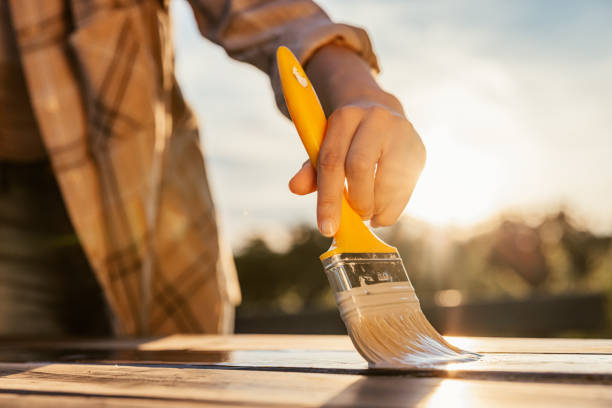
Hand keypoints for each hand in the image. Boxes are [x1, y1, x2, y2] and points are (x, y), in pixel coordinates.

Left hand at [287, 44, 425, 237]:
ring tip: (368, 214)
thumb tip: (295, 187)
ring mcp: (401, 133)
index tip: (326, 229)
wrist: (383, 114)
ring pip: (387, 182)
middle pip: (359, 168)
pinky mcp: (418, 150)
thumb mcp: (326, 149)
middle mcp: (375, 120)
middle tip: (354, 217)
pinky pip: (406, 189)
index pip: (332, 161)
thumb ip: (311, 170)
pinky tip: (383, 211)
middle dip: (355, 202)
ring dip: (376, 208)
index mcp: (345, 117)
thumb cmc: (348, 140)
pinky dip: (392, 209)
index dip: (328, 199)